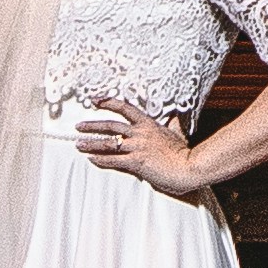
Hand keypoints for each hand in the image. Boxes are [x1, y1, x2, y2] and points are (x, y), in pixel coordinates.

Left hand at [68, 107, 203, 191]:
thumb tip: (176, 115)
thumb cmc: (184, 153)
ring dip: (91, 143)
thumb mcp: (178, 133)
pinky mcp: (136, 162)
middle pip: (111, 126)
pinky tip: (91, 159)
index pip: (125, 108)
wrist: (189, 167)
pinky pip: (114, 160)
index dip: (108, 102)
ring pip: (109, 143)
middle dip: (92, 126)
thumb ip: (174, 123)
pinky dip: (101, 159)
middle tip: (79, 126)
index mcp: (149, 124)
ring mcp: (137, 147)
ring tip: (78, 144)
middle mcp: (140, 133)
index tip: (95, 100)